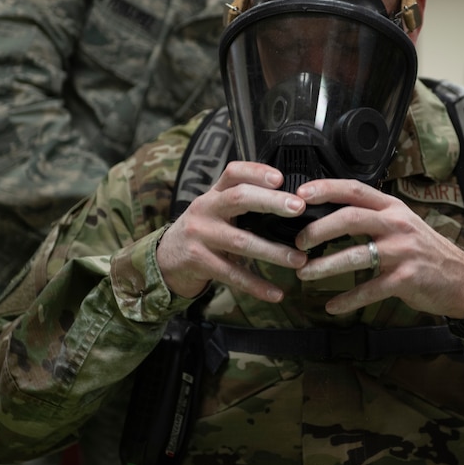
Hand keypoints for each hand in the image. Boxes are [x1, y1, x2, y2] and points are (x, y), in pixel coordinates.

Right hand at [156, 161, 307, 302]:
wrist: (164, 259)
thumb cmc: (202, 231)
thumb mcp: (215, 210)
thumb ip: (243, 203)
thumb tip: (289, 202)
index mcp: (213, 194)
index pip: (233, 173)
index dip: (256, 172)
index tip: (281, 178)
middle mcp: (205, 210)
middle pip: (239, 199)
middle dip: (271, 202)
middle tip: (298, 209)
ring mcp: (201, 236)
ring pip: (241, 241)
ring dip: (273, 252)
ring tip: (299, 259)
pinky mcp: (199, 262)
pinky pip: (232, 275)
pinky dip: (255, 286)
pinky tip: (276, 293)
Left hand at [292, 179, 463, 317]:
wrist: (462, 279)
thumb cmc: (425, 251)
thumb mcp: (402, 224)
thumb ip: (372, 218)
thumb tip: (329, 218)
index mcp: (392, 208)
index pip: (355, 190)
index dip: (326, 189)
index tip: (300, 195)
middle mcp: (397, 225)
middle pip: (351, 218)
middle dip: (319, 229)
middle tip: (298, 241)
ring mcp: (402, 252)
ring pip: (356, 255)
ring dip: (325, 266)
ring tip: (305, 273)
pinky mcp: (406, 278)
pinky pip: (370, 289)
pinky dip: (348, 300)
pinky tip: (332, 306)